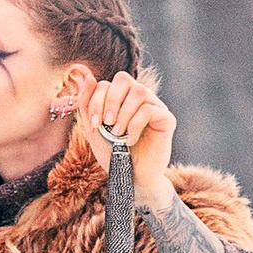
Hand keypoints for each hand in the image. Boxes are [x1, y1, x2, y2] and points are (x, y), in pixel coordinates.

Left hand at [64, 71, 176, 211]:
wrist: (130, 177)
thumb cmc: (113, 153)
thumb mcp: (93, 128)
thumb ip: (87, 103)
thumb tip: (85, 74)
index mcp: (121, 98)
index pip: (107, 83)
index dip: (96, 101)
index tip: (93, 124)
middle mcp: (139, 98)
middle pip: (124, 78)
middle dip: (110, 100)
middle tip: (106, 122)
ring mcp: (155, 107)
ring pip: (139, 91)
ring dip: (123, 113)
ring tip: (117, 133)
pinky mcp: (167, 120)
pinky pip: (150, 110)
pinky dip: (135, 125)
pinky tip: (130, 140)